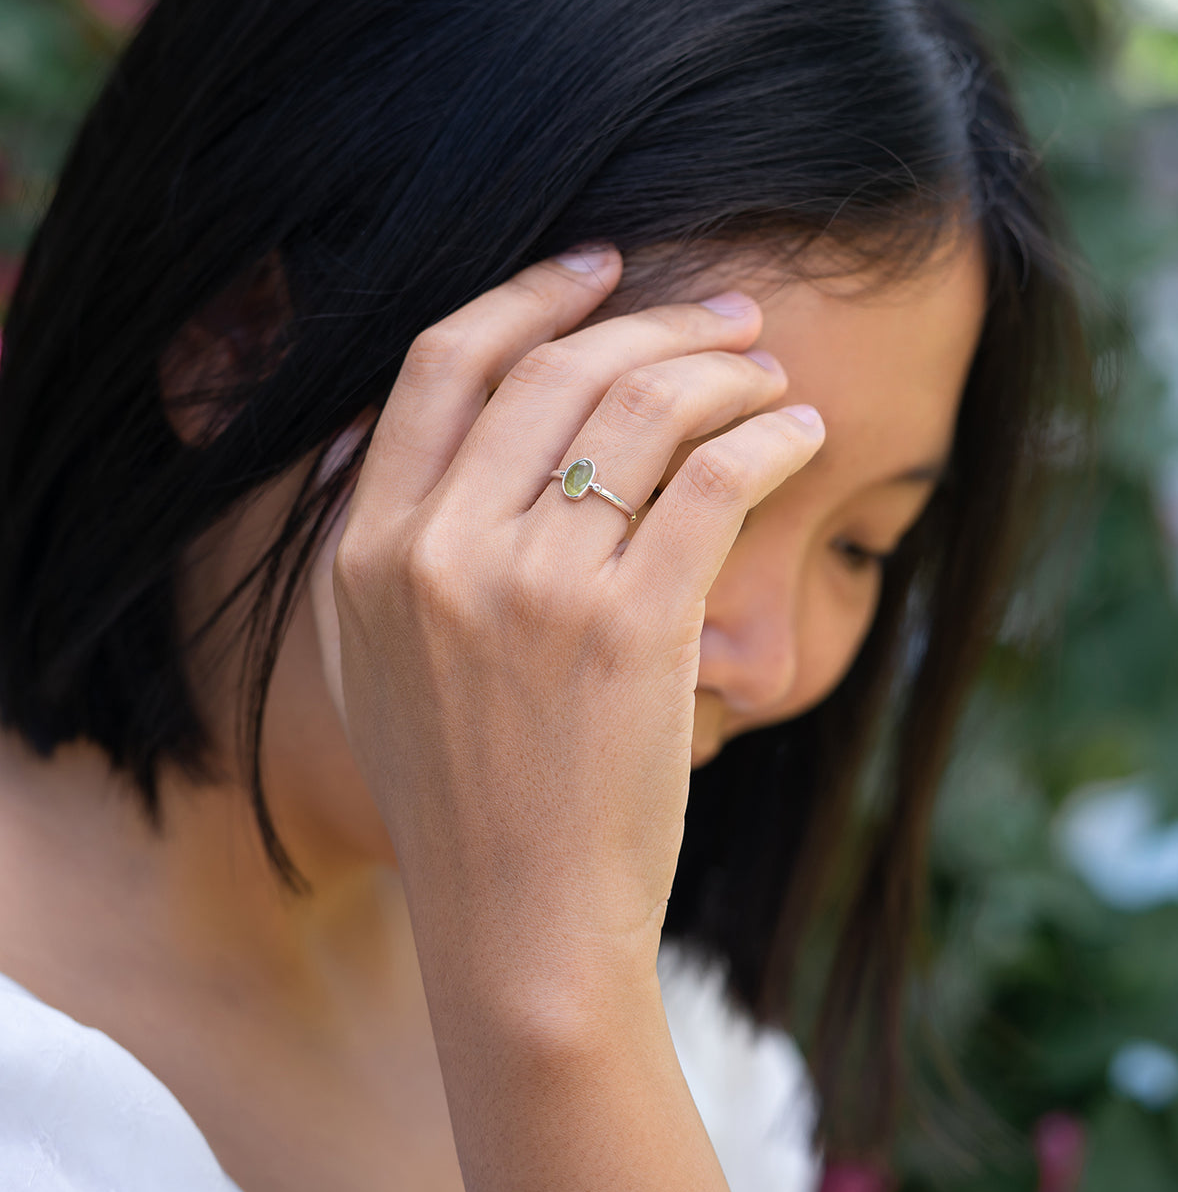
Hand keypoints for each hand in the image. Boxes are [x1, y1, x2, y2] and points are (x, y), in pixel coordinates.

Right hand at [333, 245, 823, 1003]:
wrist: (519, 925)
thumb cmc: (458, 796)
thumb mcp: (364, 663)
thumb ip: (364, 544)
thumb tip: (374, 430)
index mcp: (368, 548)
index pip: (441, 363)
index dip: (527, 295)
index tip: (598, 267)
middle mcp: (440, 550)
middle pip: (558, 367)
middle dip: (655, 317)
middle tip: (726, 315)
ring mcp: (535, 588)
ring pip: (644, 407)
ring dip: (722, 367)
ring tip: (768, 372)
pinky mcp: (631, 630)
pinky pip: (713, 482)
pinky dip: (767, 437)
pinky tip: (798, 432)